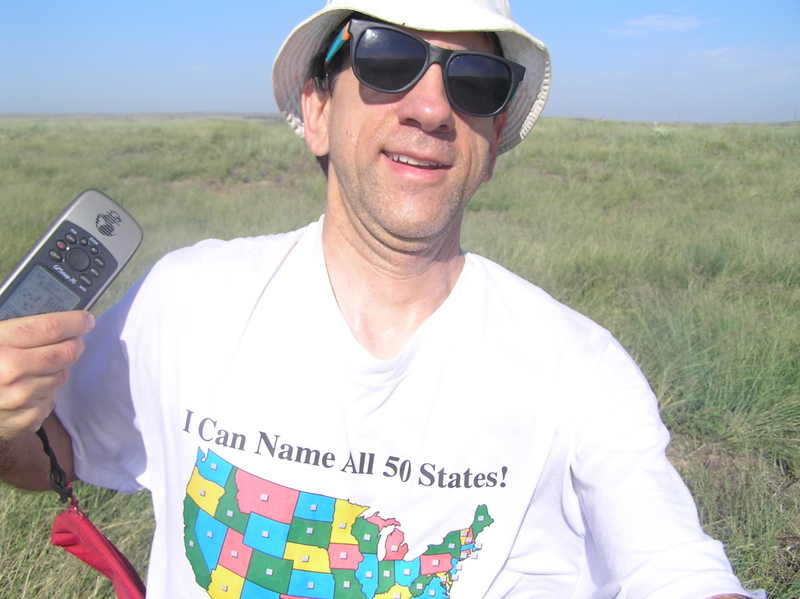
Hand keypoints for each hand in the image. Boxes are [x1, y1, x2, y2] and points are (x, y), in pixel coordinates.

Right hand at [0, 311, 93, 441]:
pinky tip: (24, 390)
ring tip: (32, 368)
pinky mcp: (27, 418)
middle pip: (65, 352)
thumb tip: (51, 317)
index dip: (74, 321)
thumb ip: (12, 328)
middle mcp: (11, 371)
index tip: (85, 320)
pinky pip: (50, 399)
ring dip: (55, 369)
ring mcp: (21, 398)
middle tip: (72, 340)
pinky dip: (43, 393)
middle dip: (73, 344)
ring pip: (60, 375)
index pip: (51, 327)